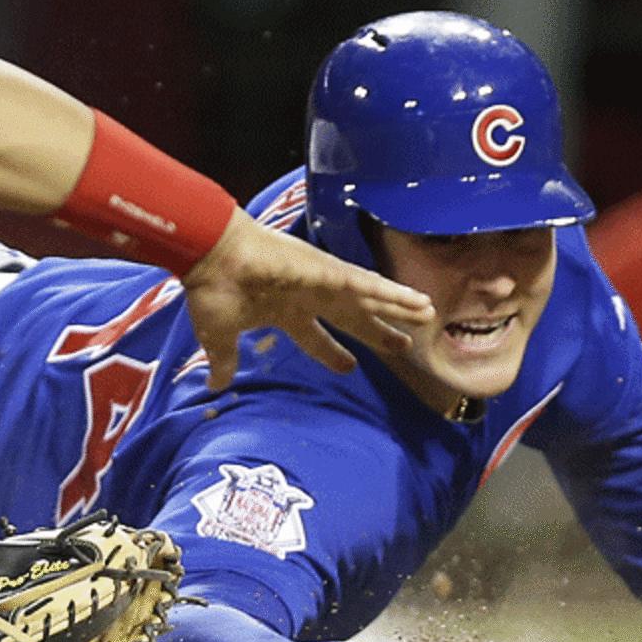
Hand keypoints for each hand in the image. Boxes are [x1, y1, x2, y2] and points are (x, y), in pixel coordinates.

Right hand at [182, 210, 434, 390]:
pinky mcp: (330, 271)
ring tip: (428, 316)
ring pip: (371, 299)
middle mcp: (310, 296)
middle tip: (403, 345)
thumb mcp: (219, 337)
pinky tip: (419, 302)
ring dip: (399, 309)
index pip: (316, 337)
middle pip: (354, 318)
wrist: (213, 257)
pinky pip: (372, 286)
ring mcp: (323, 282)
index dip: (333, 353)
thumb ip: (224, 361)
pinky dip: (396, 295)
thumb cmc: (214, 292)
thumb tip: (214, 384)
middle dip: (378, 332)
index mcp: (285, 312)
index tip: (350, 366)